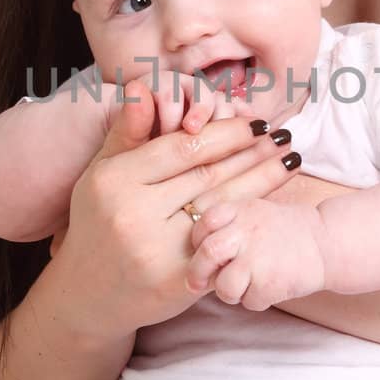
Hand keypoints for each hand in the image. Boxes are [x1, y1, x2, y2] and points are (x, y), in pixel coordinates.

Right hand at [48, 77, 300, 336]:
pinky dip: (250, 221)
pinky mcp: (178, 280)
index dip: (225, 132)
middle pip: (207, 175)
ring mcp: (157, 250)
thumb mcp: (103, 173)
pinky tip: (274, 204)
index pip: (183, 148)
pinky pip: (223, 242)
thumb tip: (143, 86)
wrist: (89, 294)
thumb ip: (128, 131)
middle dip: (252, 152)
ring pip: (222, 206)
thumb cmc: (100, 223)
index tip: (255, 121)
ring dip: (262, 181)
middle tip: (284, 136)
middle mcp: (133, 214)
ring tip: (290, 160)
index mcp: (114, 180)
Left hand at [183, 198, 329, 309]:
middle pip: (207, 254)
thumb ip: (227, 223)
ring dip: (229, 292)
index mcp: (241, 210)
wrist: (328, 242)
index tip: (200, 250)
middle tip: (196, 283)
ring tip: (245, 286)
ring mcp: (258, 258)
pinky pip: (248, 301)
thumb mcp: (256, 211)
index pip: (203, 222)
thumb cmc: (286, 231)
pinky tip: (269, 287)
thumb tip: (193, 251)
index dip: (197, 240)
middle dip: (197, 273)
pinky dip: (256, 300)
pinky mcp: (270, 283)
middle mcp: (247, 231)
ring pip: (224, 286)